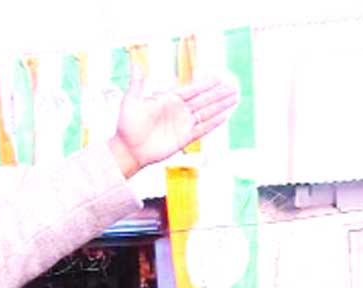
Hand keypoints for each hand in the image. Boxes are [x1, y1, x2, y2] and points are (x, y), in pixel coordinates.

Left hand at [108, 71, 238, 176]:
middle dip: (219, 94)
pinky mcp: (184, 138)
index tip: (218, 78)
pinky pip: (203, 129)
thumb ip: (137, 83)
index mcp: (169, 99)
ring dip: (221, 106)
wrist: (128, 149)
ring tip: (235, 99)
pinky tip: (225, 117)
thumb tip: (135, 64)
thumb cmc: (127, 125)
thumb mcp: (130, 101)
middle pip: (204, 100)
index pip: (192, 90)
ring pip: (206, 113)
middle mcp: (178, 111)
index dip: (206, 84)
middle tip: (233, 87)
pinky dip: (214, 123)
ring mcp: (183, 124)